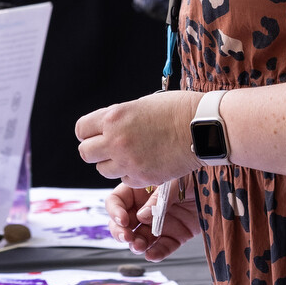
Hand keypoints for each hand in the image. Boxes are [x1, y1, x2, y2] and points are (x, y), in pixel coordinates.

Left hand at [76, 91, 200, 189]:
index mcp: (113, 118)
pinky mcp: (144, 178)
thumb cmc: (177, 109)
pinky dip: (131, 174)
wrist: (204, 127)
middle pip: (86, 153)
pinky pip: (125, 180)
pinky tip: (144, 163)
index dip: (88, 132)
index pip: (81, 130)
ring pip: (103, 170)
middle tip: (110, 147)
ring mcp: (129, 161)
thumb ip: (119, 118)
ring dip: (112, 164)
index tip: (97, 133)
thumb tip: (106, 128)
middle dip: (96, 151)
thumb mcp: (141, 104)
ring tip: (130, 155)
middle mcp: (116, 141)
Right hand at [104, 183, 200, 261]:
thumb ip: (157, 200)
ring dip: (137, 244)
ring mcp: (160, 223)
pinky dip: (157, 253)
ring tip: (140, 247)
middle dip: (121, 232)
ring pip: (140, 238)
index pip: (117, 201)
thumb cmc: (193, 174)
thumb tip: (141, 217)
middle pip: (123, 223)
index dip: (115, 211)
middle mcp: (145, 208)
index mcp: (139, 190)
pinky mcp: (176, 235)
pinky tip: (152, 255)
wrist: (218, 183)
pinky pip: (163, 247)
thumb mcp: (173, 181)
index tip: (122, 220)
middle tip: (127, 238)